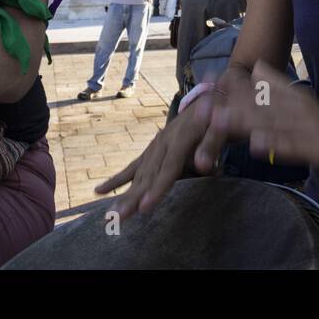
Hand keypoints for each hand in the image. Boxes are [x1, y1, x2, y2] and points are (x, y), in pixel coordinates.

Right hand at [97, 97, 215, 219]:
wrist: (207, 100)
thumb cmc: (216, 117)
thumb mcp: (219, 127)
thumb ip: (211, 145)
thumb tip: (204, 167)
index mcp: (179, 138)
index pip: (168, 168)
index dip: (157, 187)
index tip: (145, 207)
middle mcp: (161, 143)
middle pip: (147, 175)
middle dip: (133, 198)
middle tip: (118, 218)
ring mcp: (153, 147)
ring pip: (137, 175)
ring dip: (124, 195)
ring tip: (111, 215)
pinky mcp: (150, 151)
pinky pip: (131, 168)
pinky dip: (116, 181)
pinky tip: (99, 191)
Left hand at [205, 62, 318, 177]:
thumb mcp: (299, 99)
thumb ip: (276, 84)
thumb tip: (255, 66)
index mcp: (289, 97)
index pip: (256, 89)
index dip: (230, 88)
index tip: (205, 84)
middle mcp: (293, 108)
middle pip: (257, 105)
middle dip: (229, 105)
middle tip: (202, 105)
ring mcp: (302, 128)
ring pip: (269, 124)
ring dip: (244, 122)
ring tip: (219, 121)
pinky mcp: (313, 148)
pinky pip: (291, 147)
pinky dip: (274, 146)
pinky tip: (256, 146)